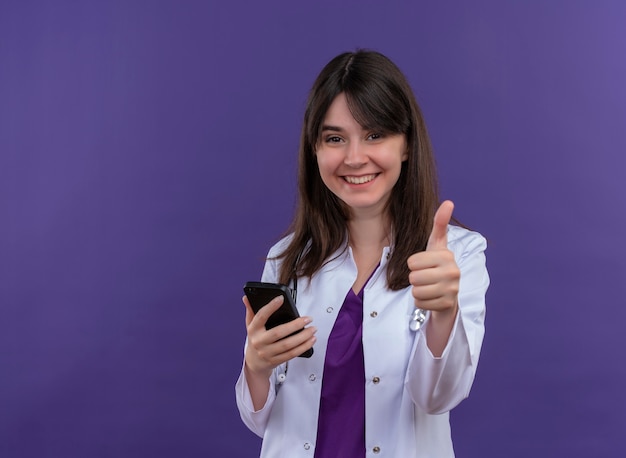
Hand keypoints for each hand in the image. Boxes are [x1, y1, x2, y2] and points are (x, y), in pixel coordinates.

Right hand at [243, 295, 316, 377]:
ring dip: (303, 337)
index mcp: (253, 330)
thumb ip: (251, 311)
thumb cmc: (255, 339)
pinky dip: (303, 347)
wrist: (254, 362)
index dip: (270, 307)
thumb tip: (246, 298)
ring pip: (287, 345)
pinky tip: (311, 340)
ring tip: (313, 329)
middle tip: (308, 318)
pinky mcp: (275, 361)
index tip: (281, 298)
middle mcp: (259, 342)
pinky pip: (291, 354)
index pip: (261, 316)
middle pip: (278, 333)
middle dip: (295, 325)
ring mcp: (267, 353)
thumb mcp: (250, 325)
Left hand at [407, 200, 459, 314]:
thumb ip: (439, 224)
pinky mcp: (448, 305)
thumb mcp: (436, 244)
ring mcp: (452, 290)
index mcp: (447, 255)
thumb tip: (448, 201)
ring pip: (416, 291)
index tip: (424, 264)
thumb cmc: (436, 264)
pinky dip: (422, 302)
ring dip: (418, 291)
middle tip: (425, 277)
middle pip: (413, 277)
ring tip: (428, 287)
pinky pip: (420, 304)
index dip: (413, 263)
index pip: (412, 261)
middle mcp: (453, 272)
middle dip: (415, 278)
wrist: (447, 292)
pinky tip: (432, 297)